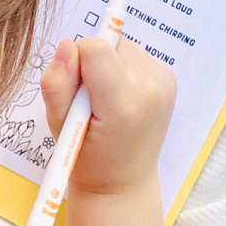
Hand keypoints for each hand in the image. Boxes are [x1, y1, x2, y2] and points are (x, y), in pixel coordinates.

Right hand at [39, 36, 175, 196]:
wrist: (122, 183)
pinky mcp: (169, 79)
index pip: (95, 48)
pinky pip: (134, 55)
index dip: (76, 61)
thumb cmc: (85, 157)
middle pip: (108, 43)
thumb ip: (57, 83)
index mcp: (123, 103)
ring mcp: (164, 83)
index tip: (75, 88)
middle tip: (90, 101)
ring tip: (106, 101)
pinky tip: (121, 98)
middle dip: (91, 64)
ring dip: (107, 65)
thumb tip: (67, 44)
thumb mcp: (58, 124)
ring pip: (121, 46)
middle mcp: (150, 89)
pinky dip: (121, 69)